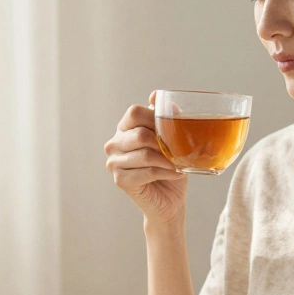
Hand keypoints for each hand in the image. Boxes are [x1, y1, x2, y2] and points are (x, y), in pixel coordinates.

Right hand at [103, 91, 188, 225]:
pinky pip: (148, 171)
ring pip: (145, 154)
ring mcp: (114, 162)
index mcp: (124, 128)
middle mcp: (114, 143)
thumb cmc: (170, 166)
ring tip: (179, 163)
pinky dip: (166, 172)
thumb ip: (165, 117)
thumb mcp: (170, 138)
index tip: (172, 130)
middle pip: (140, 134)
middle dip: (164, 143)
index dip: (155, 118)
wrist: (169, 200)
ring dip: (168, 160)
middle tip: (179, 151)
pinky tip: (176, 174)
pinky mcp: (120, 180)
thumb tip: (155, 95)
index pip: (135, 112)